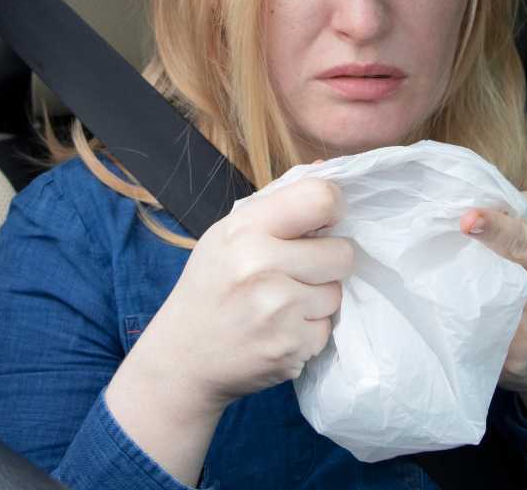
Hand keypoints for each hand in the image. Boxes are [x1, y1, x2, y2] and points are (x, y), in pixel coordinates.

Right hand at [105, 178, 353, 483]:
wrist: (182, 358)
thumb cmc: (210, 286)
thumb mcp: (228, 234)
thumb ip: (278, 202)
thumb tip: (328, 168)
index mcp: (245, 229)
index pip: (321, 198)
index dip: (334, 208)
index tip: (326, 221)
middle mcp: (261, 265)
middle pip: (343, 252)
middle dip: (329, 261)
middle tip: (300, 270)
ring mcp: (278, 310)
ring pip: (337, 293)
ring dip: (318, 298)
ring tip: (282, 303)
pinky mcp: (291, 348)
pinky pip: (327, 329)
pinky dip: (309, 330)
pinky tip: (279, 329)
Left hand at [461, 192, 526, 426]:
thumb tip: (491, 191)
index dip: (496, 228)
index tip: (466, 218)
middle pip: (506, 274)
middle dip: (471, 256)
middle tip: (441, 238)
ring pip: (486, 307)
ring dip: (456, 290)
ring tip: (432, 272)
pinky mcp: (514, 364)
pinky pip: (478, 337)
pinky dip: (458, 323)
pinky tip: (440, 311)